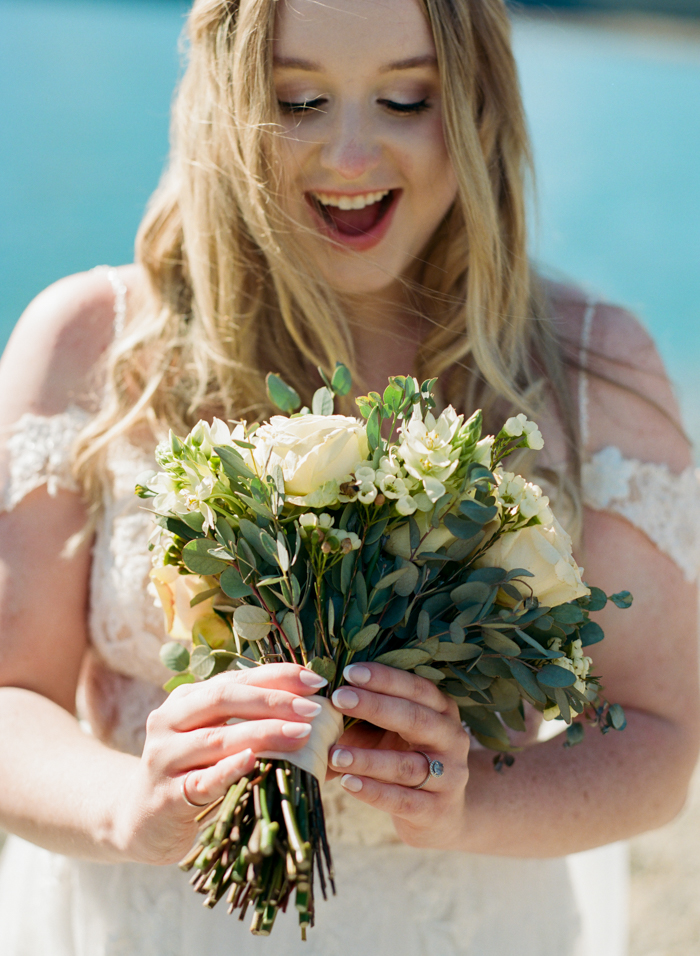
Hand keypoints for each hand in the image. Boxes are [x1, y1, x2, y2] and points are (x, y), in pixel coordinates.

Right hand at [112, 663, 327, 864]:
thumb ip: (245, 718)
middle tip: (312, 709)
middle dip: (273, 701)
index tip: (315, 680)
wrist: (139, 820)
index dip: (276, 676)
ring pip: (216, 738)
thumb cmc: (191, 772)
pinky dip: (229, 770)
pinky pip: (201, 781)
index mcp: (185, 700)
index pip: (235, 679)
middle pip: (223, 700)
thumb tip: (309, 702)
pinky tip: (254, 761)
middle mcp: (169, 721)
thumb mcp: (211, 737)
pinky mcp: (165, 797)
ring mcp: (164, 759)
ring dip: (263, 733)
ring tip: (302, 734)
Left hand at [328, 663, 469, 849]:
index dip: (384, 679)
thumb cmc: (406, 758)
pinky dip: (373, 791)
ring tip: (334, 753)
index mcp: (443, 709)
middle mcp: (452, 738)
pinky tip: (347, 783)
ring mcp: (449, 776)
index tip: (349, 672)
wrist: (441, 812)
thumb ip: (362, 716)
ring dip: (367, 758)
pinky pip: (403, 800)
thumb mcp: (390, 732)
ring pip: (407, 765)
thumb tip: (313, 701)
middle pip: (415, 718)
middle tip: (338, 699)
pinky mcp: (437, 810)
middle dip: (374, 706)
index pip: (417, 687)